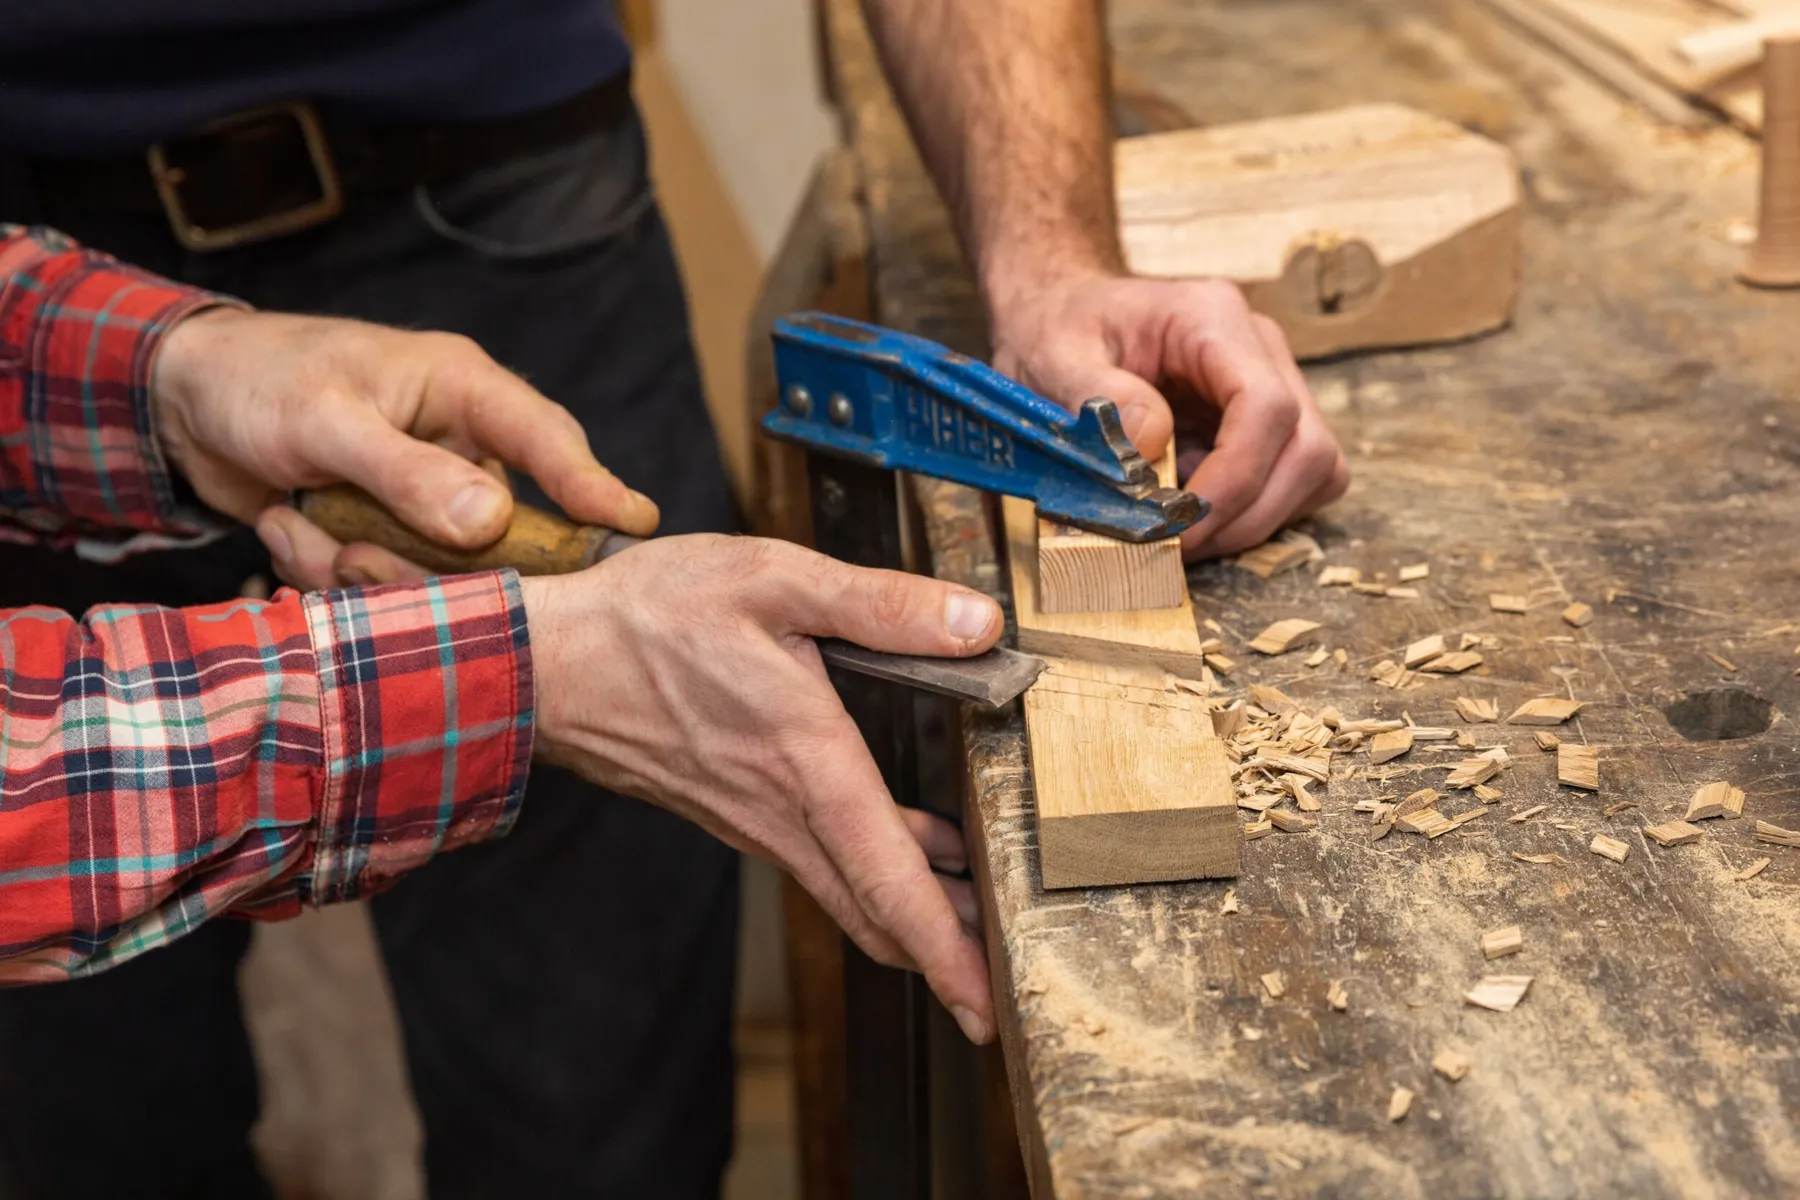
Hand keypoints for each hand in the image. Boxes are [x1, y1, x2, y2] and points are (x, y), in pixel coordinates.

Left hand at [151, 308, 657, 587]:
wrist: (184, 403)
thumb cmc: (259, 381)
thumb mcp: (325, 420)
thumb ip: (408, 472)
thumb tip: (494, 519)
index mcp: (461, 391)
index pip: (547, 439)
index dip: (594, 486)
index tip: (637, 526)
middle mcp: (457, 446)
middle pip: (496, 531)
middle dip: (422, 556)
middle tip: (353, 545)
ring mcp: (424, 496)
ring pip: (435, 568)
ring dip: (357, 558)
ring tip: (298, 516)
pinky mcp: (388, 533)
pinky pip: (386, 579)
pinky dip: (328, 563)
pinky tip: (288, 523)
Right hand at [519, 534, 1002, 1043]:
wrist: (546, 667)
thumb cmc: (649, 619)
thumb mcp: (772, 581)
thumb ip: (881, 606)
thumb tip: (978, 622)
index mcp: (808, 760)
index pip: (889, 880)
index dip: (944, 949)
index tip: (984, 1006)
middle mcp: (784, 812)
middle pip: (878, 911)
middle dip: (946, 959)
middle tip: (1004, 994)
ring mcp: (757, 822)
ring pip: (852, 893)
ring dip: (916, 916)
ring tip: (980, 923)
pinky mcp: (739, 813)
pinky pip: (822, 863)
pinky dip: (877, 878)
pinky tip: (914, 852)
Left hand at [987, 271, 1349, 558]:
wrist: (1061, 312)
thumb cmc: (1058, 328)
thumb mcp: (1054, 354)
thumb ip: (1096, 396)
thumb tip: (1151, 445)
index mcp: (1211, 317)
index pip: (1267, 405)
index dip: (1235, 479)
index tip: (1181, 525)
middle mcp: (1259, 347)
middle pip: (1307, 447)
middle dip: (1247, 514)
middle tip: (1176, 546)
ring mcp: (1272, 383)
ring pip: (1315, 470)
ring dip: (1256, 520)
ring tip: (1184, 536)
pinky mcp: (1267, 422)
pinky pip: (1296, 481)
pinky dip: (1255, 513)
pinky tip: (1197, 516)